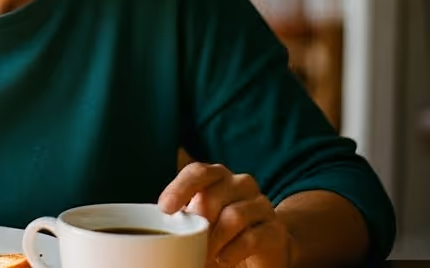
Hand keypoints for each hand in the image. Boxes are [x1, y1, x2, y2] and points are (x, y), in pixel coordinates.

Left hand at [158, 162, 295, 267]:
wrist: (263, 250)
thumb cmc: (221, 234)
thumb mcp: (197, 224)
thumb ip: (181, 219)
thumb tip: (154, 232)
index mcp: (218, 177)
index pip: (198, 172)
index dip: (180, 187)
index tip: (165, 208)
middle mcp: (241, 184)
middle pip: (214, 194)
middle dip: (197, 220)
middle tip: (185, 241)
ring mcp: (261, 205)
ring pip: (234, 216)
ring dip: (214, 239)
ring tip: (204, 254)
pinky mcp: (275, 230)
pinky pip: (252, 237)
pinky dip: (233, 251)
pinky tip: (223, 259)